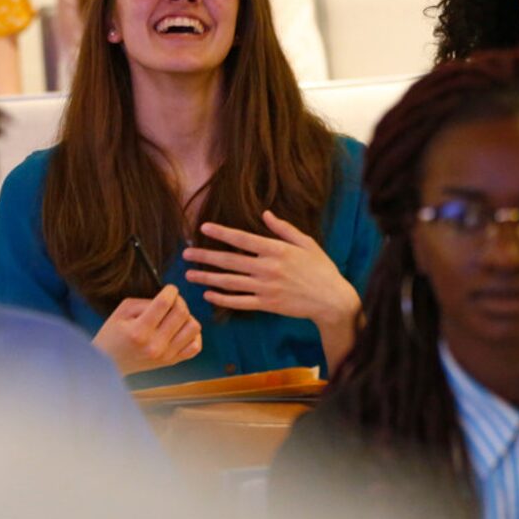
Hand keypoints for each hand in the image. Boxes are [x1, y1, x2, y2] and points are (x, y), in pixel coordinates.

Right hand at [91, 284, 202, 375]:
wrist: (109, 364)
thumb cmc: (113, 334)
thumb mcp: (122, 312)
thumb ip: (145, 303)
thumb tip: (169, 300)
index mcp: (139, 331)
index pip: (164, 303)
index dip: (171, 290)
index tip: (170, 288)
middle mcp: (155, 345)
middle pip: (182, 313)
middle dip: (180, 301)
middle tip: (173, 300)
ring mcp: (166, 356)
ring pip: (194, 328)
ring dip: (187, 317)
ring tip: (176, 317)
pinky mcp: (171, 362)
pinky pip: (196, 346)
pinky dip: (193, 335)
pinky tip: (181, 330)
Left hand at [182, 211, 360, 368]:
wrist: (332, 300)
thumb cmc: (321, 268)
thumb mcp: (306, 243)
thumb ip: (283, 229)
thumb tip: (265, 213)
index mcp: (276, 250)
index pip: (242, 239)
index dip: (221, 233)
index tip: (203, 228)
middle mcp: (267, 268)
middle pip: (229, 261)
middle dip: (205, 256)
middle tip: (185, 254)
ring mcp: (265, 288)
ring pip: (229, 283)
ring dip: (207, 278)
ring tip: (189, 275)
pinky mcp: (266, 304)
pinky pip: (239, 302)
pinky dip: (222, 299)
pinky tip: (208, 295)